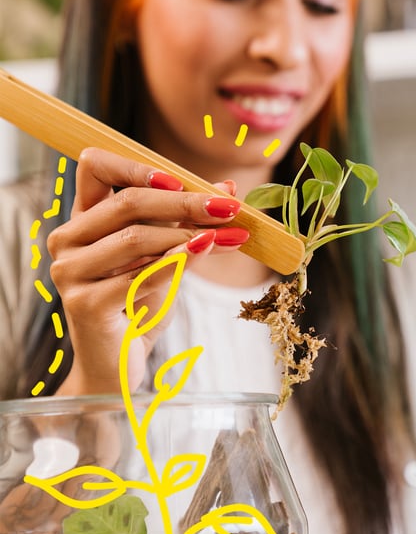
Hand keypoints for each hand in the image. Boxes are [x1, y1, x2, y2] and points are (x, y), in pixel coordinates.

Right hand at [47, 147, 246, 394]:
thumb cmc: (140, 309)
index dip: (137, 167)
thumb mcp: (167, 260)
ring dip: (190, 234)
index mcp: (81, 221)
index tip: (183, 180)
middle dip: (185, 203)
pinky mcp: (84, 304)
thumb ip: (188, 225)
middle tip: (229, 207)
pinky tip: (204, 249)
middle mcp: (66, 241)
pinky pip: (139, 276)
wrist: (119, 365)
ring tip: (230, 236)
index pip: (95, 168)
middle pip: (127, 203)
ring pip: (137, 238)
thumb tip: (228, 188)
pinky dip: (175, 262)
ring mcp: (70, 273)